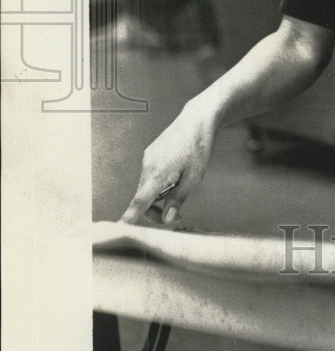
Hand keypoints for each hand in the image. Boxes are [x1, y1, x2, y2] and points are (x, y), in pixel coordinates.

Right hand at [120, 95, 219, 225]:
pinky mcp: (150, 153)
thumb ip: (178, 199)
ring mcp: (147, 158)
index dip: (129, 219)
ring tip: (182, 186)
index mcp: (157, 175)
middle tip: (179, 214)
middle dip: (157, 211)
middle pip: (143, 199)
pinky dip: (159, 183)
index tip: (120, 231)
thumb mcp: (194, 178)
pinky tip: (176, 174)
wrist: (198, 119)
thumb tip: (166, 219)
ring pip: (147, 187)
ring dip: (159, 196)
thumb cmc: (199, 147)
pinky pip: (150, 175)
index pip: (138, 203)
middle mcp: (147, 167)